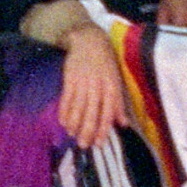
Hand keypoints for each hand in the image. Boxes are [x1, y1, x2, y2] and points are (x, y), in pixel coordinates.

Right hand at [52, 27, 125, 147]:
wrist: (89, 41)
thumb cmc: (106, 63)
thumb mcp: (116, 81)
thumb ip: (118, 103)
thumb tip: (123, 123)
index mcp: (111, 87)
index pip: (107, 112)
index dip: (103, 129)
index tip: (98, 143)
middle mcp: (98, 86)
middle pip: (91, 113)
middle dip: (87, 131)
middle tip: (83, 145)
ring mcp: (83, 82)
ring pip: (78, 108)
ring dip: (74, 124)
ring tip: (73, 135)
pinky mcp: (70, 79)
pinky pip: (66, 99)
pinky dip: (64, 112)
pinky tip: (64, 122)